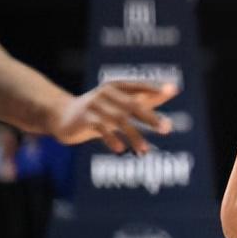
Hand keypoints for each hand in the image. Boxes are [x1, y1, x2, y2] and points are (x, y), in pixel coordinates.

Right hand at [50, 81, 177, 153]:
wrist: (62, 117)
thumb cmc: (100, 110)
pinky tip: (120, 149)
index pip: (139, 86)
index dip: (155, 88)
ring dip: (134, 136)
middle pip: (132, 105)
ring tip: (145, 151)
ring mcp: (94, 104)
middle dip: (150, 117)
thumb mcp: (122, 103)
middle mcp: (106, 92)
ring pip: (119, 120)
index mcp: (117, 86)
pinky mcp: (84, 117)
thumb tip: (174, 89)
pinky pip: (101, 128)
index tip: (173, 90)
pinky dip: (111, 139)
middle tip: (167, 129)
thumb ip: (147, 98)